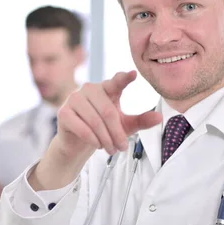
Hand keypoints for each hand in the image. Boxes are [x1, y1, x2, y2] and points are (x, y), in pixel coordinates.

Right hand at [30, 70, 161, 189]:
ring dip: (105, 139)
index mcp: (106, 88)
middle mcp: (89, 89)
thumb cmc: (104, 129)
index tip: (133, 74)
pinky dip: (92, 139)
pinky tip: (97, 145)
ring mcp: (74, 99)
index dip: (124, 78)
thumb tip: (159, 117)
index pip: (116, 81)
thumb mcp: (125, 125)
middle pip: (108, 111)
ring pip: (95, 121)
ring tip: (110, 149)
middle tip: (122, 148)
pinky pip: (81, 127)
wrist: (78, 144)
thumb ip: (141, 120)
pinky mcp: (64, 112)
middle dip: (116, 133)